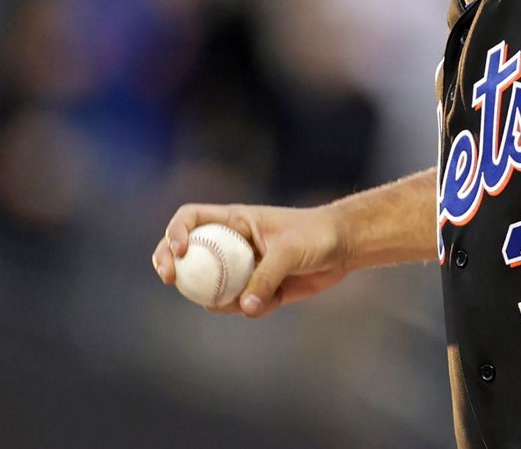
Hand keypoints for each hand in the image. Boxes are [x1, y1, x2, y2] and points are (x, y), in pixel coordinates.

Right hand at [153, 203, 350, 317]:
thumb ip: (266, 277)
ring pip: (210, 286)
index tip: (179, 251)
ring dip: (218, 298)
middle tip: (170, 280)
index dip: (176, 231)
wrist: (345, 248)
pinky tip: (277, 301)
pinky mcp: (255, 288)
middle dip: (171, 265)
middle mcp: (231, 243)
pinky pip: (239, 304)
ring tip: (247, 300)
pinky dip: (251, 309)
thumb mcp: (291, 251)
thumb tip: (244, 306)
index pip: (192, 218)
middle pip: (186, 253)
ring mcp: (241, 267)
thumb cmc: (318, 236)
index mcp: (235, 221)